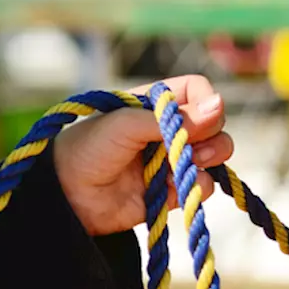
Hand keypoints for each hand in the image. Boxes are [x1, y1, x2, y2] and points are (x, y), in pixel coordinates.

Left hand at [53, 75, 233, 236]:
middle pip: (215, 124)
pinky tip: (172, 188)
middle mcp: (169, 129)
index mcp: (156, 105)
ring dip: (208, 161)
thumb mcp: (126, 125)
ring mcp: (174, 160)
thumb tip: (220, 105)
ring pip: (216, 155)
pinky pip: (205, 186)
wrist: (69, 196)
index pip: (198, 92)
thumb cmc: (88, 150)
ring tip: (186, 166)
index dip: (206, 103)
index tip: (196, 119)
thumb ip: (173, 117)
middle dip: (211, 137)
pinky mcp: (176, 190)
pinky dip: (196, 187)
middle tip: (193, 148)